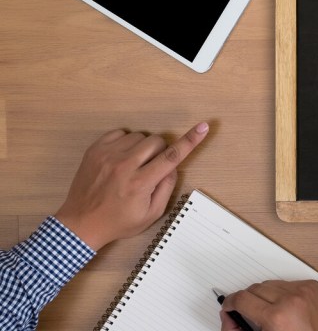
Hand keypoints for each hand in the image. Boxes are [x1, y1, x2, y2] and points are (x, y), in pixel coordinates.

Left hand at [54, 123, 208, 250]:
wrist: (81, 223)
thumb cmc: (119, 222)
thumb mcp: (151, 214)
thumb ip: (167, 188)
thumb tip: (173, 166)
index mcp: (140, 183)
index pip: (171, 156)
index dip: (190, 141)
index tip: (203, 127)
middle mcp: (124, 165)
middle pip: (156, 141)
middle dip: (161, 151)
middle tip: (152, 167)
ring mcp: (107, 155)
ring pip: (139, 136)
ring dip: (143, 148)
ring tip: (134, 164)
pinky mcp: (95, 150)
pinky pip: (120, 133)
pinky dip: (126, 142)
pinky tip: (122, 158)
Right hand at [219, 280, 317, 330]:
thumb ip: (238, 330)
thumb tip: (228, 317)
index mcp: (276, 317)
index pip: (241, 299)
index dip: (230, 303)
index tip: (229, 308)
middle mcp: (291, 299)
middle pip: (254, 289)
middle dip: (248, 301)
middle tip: (249, 315)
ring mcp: (303, 290)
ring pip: (270, 284)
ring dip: (265, 296)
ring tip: (270, 312)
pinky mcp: (313, 287)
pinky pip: (288, 282)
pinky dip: (283, 293)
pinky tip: (286, 307)